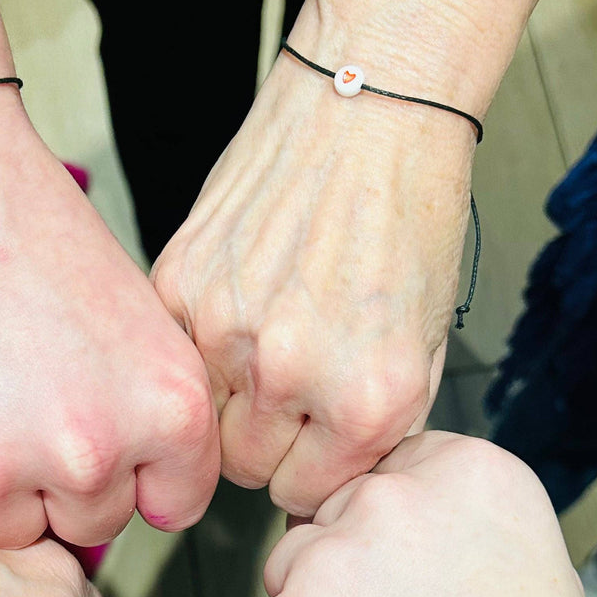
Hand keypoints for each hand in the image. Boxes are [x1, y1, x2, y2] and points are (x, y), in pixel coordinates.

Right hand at [0, 92, 219, 546]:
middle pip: (88, 524)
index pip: (170, 506)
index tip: (100, 431)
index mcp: (169, 410)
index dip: (134, 472)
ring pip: (5, 526)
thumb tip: (143, 501)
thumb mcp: (135, 317)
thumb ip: (149, 414)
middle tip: (17, 388)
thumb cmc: (22, 218)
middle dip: (60, 477)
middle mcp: (87, 455)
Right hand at [151, 14, 474, 517]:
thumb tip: (317, 476)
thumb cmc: (410, 212)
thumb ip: (370, 424)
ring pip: (199, 416)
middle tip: (283, 391)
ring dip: (223, 393)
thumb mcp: (423, 340)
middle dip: (263, 440)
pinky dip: (196, 340)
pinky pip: (173, 353)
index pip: (303, 494)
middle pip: (244, 466)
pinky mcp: (178, 284)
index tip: (308, 445)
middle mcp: (293, 374)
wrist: (372, 103)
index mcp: (367, 400)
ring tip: (260, 339)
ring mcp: (226, 329)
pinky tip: (236, 297)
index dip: (306, 471)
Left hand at [238, 433, 596, 596]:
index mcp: (471, 471)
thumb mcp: (522, 568)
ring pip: (288, 577)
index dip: (402, 547)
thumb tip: (362, 504)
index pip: (388, 473)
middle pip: (330, 519)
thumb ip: (443, 519)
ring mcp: (328, 565)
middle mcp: (395, 499)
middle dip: (353, 579)